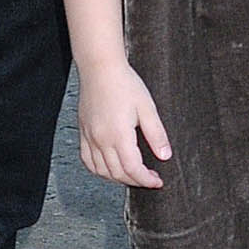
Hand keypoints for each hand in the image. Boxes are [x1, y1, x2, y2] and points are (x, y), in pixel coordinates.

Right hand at [77, 57, 171, 187]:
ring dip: (118, 178)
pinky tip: (109, 167)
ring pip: (101, 171)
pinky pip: (87, 160)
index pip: (132, 169)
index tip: (157, 181)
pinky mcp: (83, 132)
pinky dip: (99, 170)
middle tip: (150, 178)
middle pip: (117, 173)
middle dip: (135, 181)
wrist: (100, 67)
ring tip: (133, 174)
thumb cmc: (123, 83)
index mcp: (118, 134)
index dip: (146, 180)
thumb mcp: (147, 107)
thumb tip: (165, 155)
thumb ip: (156, 134)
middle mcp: (101, 139)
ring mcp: (90, 137)